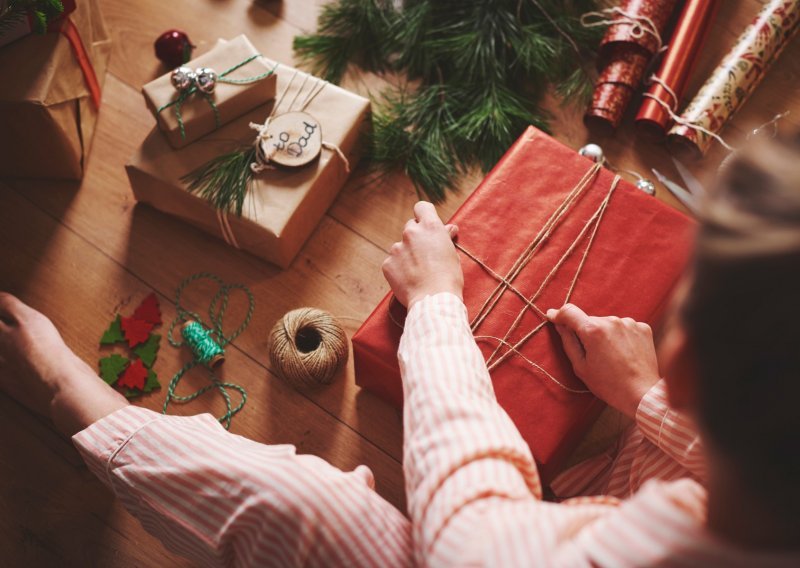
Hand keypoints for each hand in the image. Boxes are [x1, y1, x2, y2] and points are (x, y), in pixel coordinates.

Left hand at [382, 201, 462, 307]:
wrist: (434, 300)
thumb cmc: (448, 278)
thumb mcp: (452, 254)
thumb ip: (445, 238)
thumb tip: (449, 228)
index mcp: (430, 227)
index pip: (421, 207)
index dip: (423, 215)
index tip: (426, 224)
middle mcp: (411, 233)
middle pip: (410, 227)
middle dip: (416, 237)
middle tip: (424, 254)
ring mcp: (397, 248)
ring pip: (400, 246)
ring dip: (406, 254)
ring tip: (417, 272)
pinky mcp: (387, 263)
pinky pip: (392, 262)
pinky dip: (398, 268)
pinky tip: (408, 279)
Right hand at [547, 303, 659, 417]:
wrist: (642, 393)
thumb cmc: (608, 384)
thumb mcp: (580, 367)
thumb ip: (568, 342)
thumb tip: (559, 325)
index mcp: (593, 330)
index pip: (569, 312)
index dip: (558, 314)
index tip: (552, 316)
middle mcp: (612, 321)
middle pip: (590, 320)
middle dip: (586, 332)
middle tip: (592, 353)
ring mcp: (629, 323)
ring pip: (607, 324)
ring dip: (604, 334)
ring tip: (611, 355)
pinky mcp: (643, 328)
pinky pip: (624, 327)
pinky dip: (620, 336)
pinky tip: (624, 353)